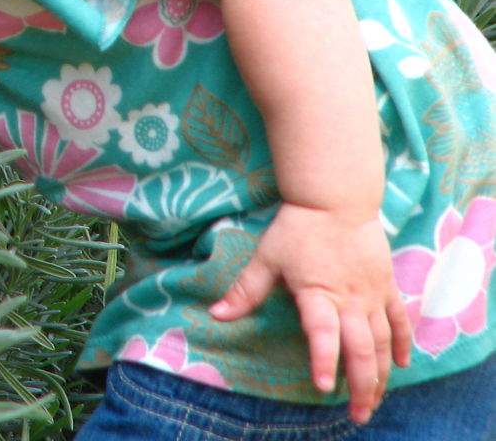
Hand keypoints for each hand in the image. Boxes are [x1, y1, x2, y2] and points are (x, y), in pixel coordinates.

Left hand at [209, 202, 413, 424]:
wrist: (335, 200)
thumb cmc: (297, 229)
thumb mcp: (266, 257)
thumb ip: (245, 290)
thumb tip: (215, 314)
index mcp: (318, 293)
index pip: (323, 332)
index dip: (323, 359)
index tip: (323, 386)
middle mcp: (350, 300)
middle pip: (362, 349)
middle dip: (362, 385)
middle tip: (357, 415)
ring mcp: (372, 295)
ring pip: (383, 343)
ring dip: (381, 375)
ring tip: (374, 402)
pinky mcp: (386, 286)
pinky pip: (398, 321)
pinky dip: (401, 344)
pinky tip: (400, 365)